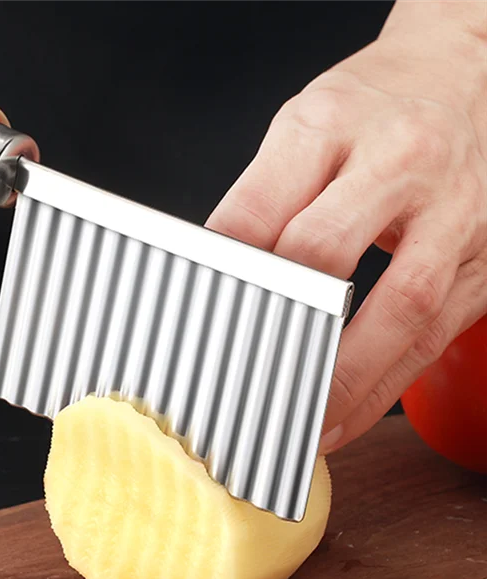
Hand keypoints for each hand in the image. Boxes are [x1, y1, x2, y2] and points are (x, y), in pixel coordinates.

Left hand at [206, 0, 486, 453]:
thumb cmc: (372, 111)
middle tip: (237, 390)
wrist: (467, 75)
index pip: (255, 215)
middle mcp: (397, 161)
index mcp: (328, 125)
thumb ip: (257, 204)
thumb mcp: (302, 131)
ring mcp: (453, 212)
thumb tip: (211, 284)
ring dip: (342, 382)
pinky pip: (433, 336)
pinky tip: (345, 417)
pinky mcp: (485, 258)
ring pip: (398, 310)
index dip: (222, 282)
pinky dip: (384, 386)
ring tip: (299, 428)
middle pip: (324, 256)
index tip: (195, 334)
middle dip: (276, 333)